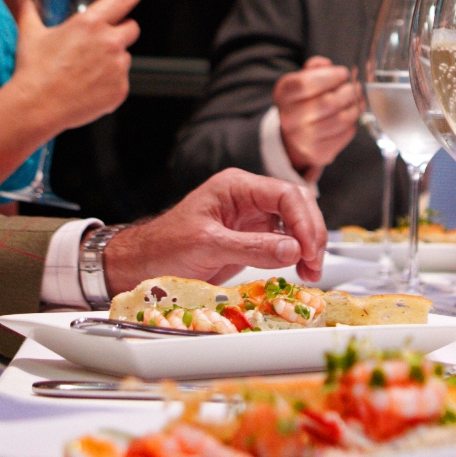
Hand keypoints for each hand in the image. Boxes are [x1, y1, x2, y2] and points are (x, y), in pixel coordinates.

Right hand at [9, 0, 139, 138]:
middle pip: (132, 27)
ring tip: (86, 71)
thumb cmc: (34, 70)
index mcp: (91, 22)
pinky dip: (109, 84)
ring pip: (125, 57)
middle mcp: (110, 42)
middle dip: (120, 32)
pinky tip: (88, 89)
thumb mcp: (30, 35)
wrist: (36, 107)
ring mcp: (118, 67)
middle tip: (98, 44)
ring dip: (112, 61)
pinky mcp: (120, 90)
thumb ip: (29, 12)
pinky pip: (121, 82)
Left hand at [104, 169, 327, 290]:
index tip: (308, 249)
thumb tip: (292, 249)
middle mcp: (247, 198)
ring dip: (307, 245)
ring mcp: (251, 219)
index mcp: (236, 186)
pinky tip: (298, 269)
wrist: (140, 266)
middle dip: (311, 234)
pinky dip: (295, 255)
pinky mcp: (251, 240)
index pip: (285, 194)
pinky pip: (283, 242)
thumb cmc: (163, 248)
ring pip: (294, 223)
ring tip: (311, 270)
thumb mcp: (207, 245)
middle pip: (296, 206)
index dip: (304, 221)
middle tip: (314, 263)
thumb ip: (251, 247)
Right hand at [273, 57, 362, 174]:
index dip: (330, 76)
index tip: (343, 73)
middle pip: (329, 103)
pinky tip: (350, 115)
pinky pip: (346, 134)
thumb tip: (327, 65)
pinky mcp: (318, 154)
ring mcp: (303, 140)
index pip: (306, 83)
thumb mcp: (301, 79)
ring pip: (341, 120)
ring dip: (355, 107)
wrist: (294, 135)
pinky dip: (353, 122)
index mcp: (283, 95)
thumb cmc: (303, 101)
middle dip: (349, 91)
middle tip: (354, 87)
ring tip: (356, 99)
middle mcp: (290, 119)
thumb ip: (314, 68)